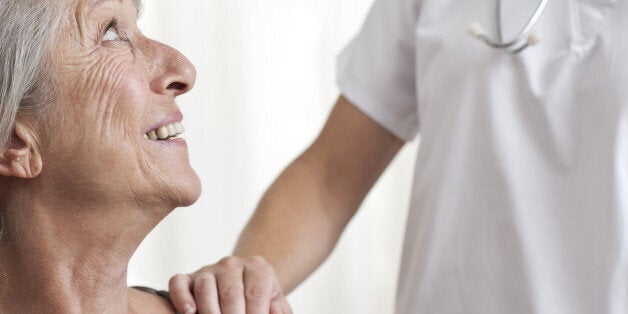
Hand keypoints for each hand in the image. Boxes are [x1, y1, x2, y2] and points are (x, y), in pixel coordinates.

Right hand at [169, 256, 292, 313]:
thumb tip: (273, 312)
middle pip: (230, 294)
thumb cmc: (261, 300)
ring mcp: (209, 269)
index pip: (255, 295)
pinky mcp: (188, 277)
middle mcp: (232, 264)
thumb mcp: (276, 304)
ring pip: (205, 288)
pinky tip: (189, 313)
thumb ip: (280, 311)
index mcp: (258, 268)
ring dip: (210, 312)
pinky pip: (179, 282)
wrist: (244, 283)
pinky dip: (181, 297)